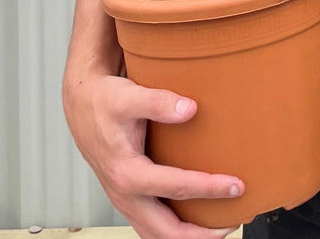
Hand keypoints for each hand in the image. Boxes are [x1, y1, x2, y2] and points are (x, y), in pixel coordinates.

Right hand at [64, 73, 244, 238]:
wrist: (82, 105)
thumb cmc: (106, 101)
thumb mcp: (129, 96)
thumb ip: (159, 102)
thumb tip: (190, 109)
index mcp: (127, 173)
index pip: (176, 187)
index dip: (209, 189)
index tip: (237, 186)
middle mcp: (125, 195)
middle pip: (166, 231)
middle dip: (200, 234)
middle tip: (233, 223)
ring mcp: (125, 199)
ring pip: (157, 234)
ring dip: (187, 237)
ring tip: (218, 229)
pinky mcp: (128, 196)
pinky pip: (151, 223)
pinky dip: (173, 229)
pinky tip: (193, 217)